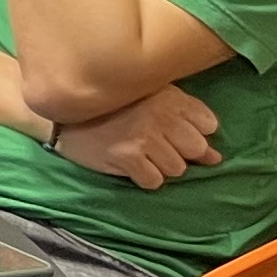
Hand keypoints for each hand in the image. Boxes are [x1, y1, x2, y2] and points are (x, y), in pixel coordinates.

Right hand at [52, 82, 219, 189]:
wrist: (61, 114)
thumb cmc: (109, 105)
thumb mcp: (147, 95)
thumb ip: (183, 117)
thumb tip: (215, 156)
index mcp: (169, 96)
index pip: (208, 124)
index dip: (194, 131)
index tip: (175, 130)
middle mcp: (160, 116)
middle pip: (196, 149)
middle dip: (180, 151)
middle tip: (157, 145)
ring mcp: (144, 138)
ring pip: (176, 169)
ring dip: (161, 166)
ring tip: (140, 154)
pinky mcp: (126, 158)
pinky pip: (153, 181)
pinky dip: (144, 177)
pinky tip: (130, 165)